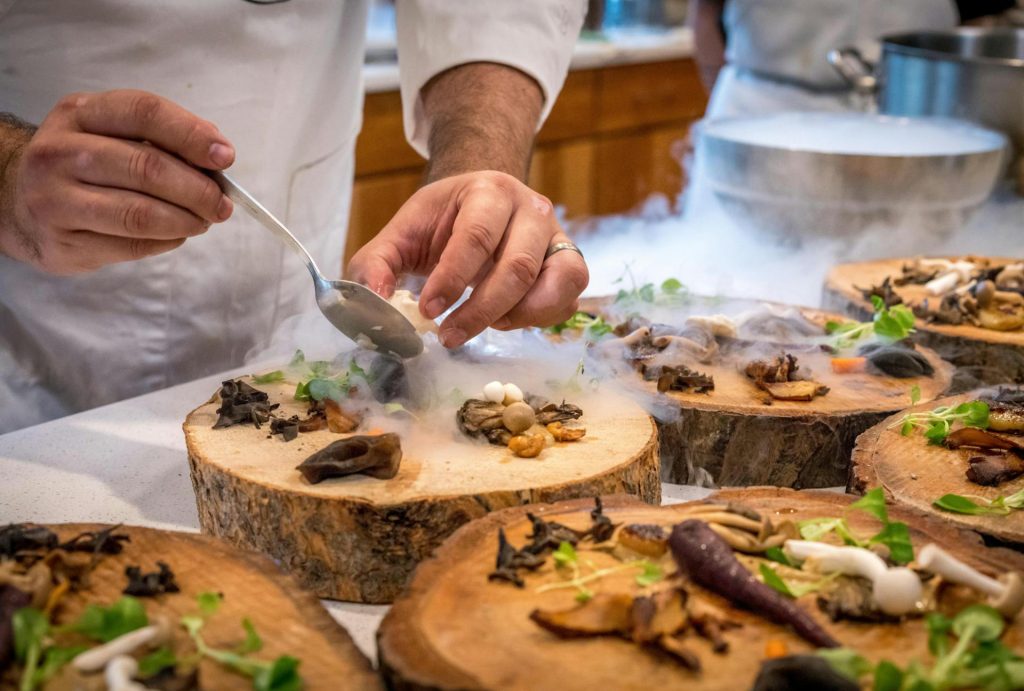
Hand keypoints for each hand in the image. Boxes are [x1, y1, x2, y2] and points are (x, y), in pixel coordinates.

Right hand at [0, 89, 233, 274]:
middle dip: (198, 189)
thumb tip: (217, 154)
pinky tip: (176, 234)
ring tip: (204, 221)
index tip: (225, 157)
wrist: (17, 202)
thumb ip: (160, 138)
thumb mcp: (110, 134)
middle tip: (222, 204)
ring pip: (140, 213)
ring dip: (186, 220)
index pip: (144, 113)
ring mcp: (55, 200)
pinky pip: (131, 245)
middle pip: (147, 167)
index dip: (191, 134)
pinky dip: (167, 241)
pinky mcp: (62, 243)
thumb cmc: (82, 165)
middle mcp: (59, 153)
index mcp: (79, 114)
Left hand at [347, 171, 588, 347]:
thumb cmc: (442, 221)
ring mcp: (558, 237)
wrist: (482, 203)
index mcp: (488, 191)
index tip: (428, 311)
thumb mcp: (402, 233)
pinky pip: (568, 300)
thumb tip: (375, 302)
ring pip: (557, 282)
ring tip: (485, 326)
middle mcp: (532, 209)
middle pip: (518, 266)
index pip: (476, 236)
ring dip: (518, 316)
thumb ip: (376, 264)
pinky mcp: (570, 264)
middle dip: (481, 310)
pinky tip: (506, 320)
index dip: (452, 279)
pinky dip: (540, 319)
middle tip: (449, 336)